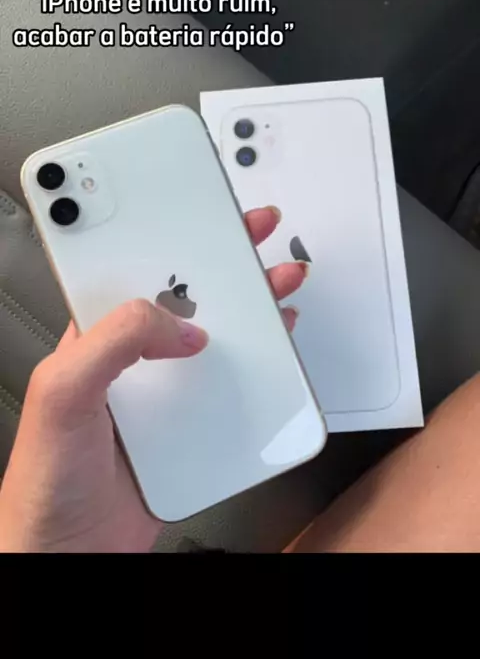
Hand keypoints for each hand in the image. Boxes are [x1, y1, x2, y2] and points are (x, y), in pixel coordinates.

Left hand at [0, 207, 307, 552]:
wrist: (71, 554)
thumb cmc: (44, 479)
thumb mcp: (63, 391)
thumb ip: (114, 342)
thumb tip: (177, 326)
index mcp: (93, 338)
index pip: (133, 270)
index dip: (164, 232)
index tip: (194, 205)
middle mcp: (131, 360)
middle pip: (187, 296)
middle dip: (224, 258)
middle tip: (252, 230)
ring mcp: (163, 393)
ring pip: (216, 337)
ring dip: (252, 308)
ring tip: (278, 282)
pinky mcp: (189, 428)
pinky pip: (231, 386)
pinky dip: (260, 363)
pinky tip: (274, 347)